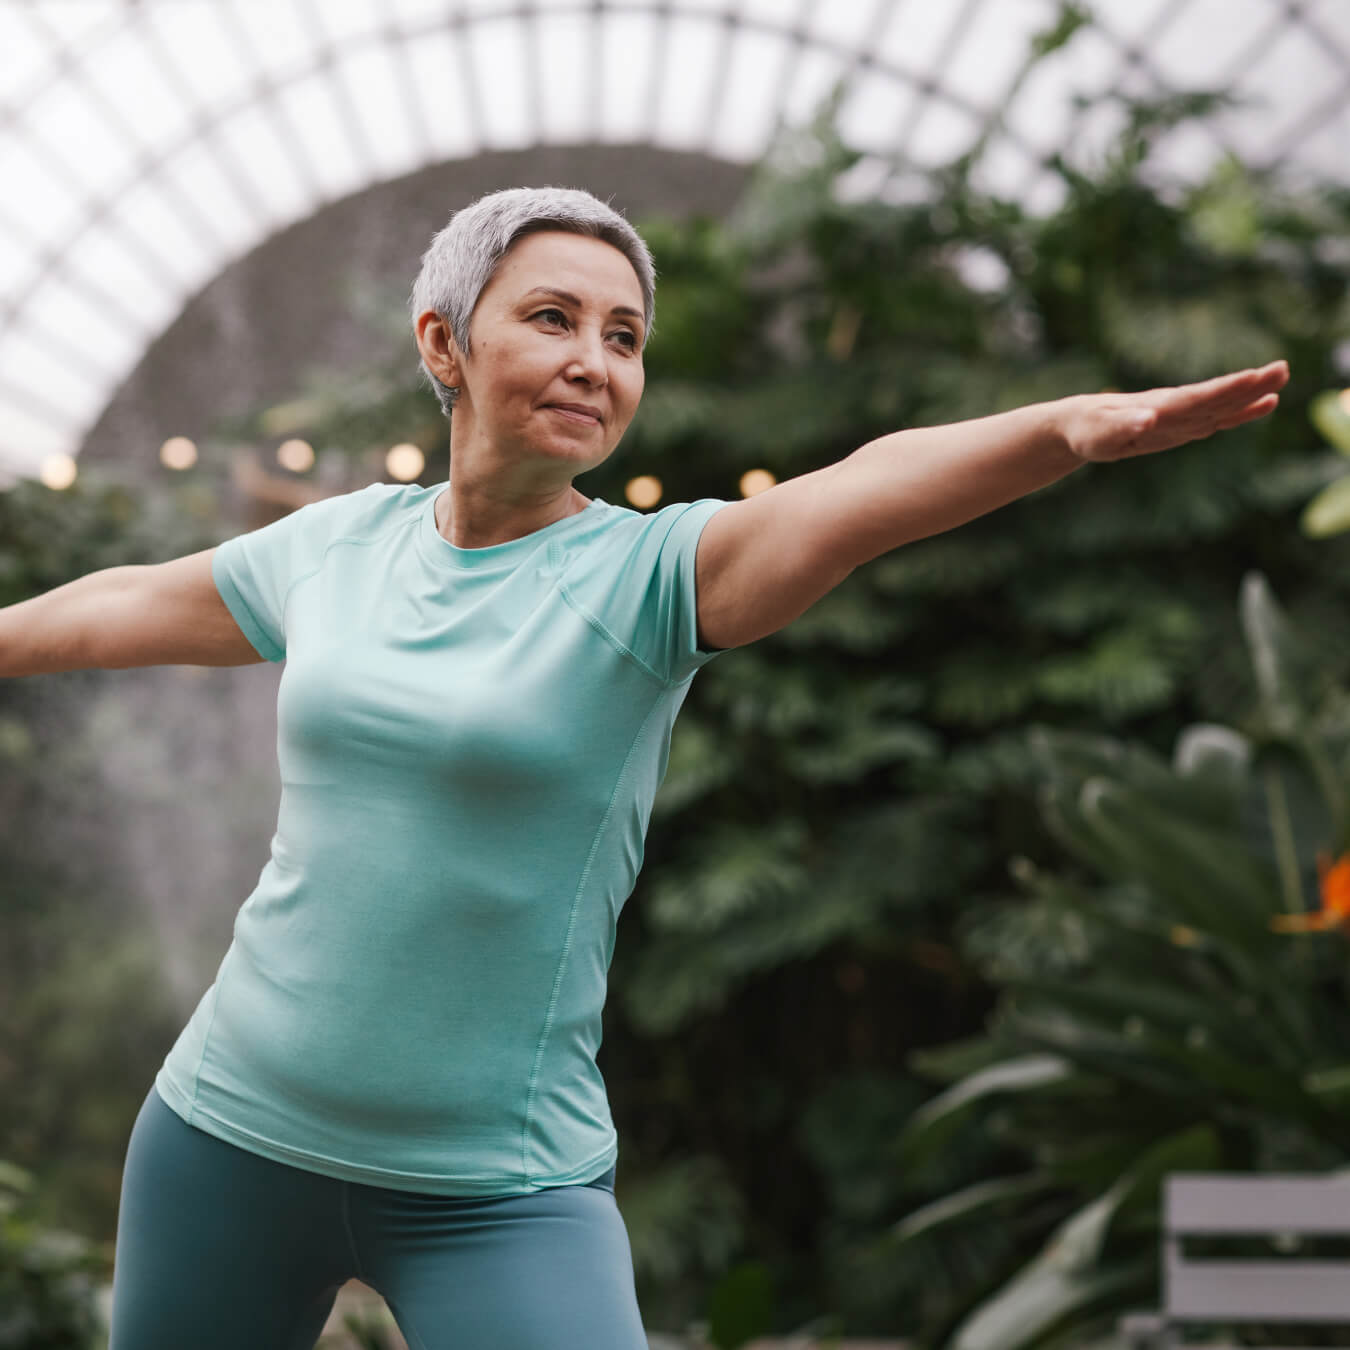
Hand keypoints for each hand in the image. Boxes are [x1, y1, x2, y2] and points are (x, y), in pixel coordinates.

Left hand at [1060, 360, 1289, 463]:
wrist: (1080, 424)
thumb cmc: (1088, 429)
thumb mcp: (1101, 434)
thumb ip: (1124, 427)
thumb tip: (1148, 419)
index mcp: (1159, 408)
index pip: (1198, 398)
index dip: (1226, 391)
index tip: (1255, 378)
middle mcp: (1175, 409)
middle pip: (1216, 398)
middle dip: (1248, 387)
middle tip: (1283, 370)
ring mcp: (1180, 416)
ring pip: (1220, 405)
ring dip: (1250, 395)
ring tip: (1281, 381)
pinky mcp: (1180, 425)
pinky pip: (1214, 418)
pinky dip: (1238, 412)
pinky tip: (1261, 405)